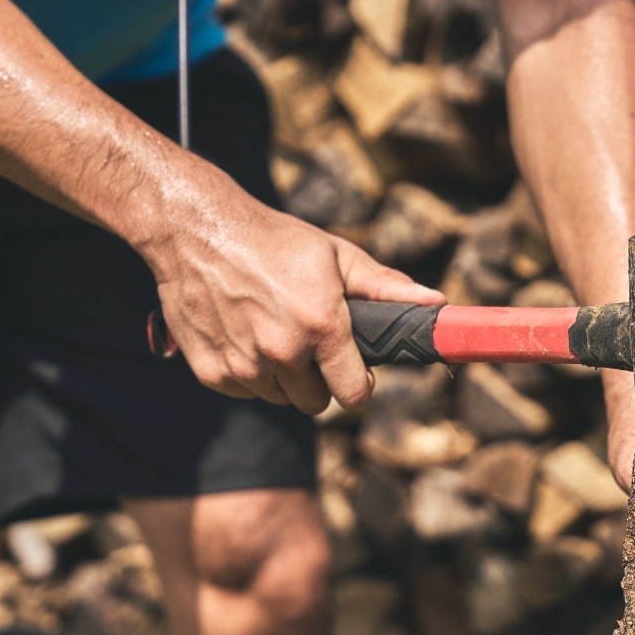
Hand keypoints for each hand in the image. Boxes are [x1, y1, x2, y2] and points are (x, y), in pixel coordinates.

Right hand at [138, 162, 444, 414]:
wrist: (197, 232)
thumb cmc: (275, 240)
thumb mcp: (335, 255)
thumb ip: (385, 287)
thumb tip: (437, 302)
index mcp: (321, 326)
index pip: (353, 395)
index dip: (358, 386)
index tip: (354, 373)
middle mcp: (282, 352)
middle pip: (315, 403)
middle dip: (318, 379)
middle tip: (308, 343)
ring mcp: (243, 366)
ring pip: (278, 398)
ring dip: (281, 377)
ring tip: (272, 331)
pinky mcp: (212, 372)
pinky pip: (244, 390)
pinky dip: (246, 372)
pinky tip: (242, 333)